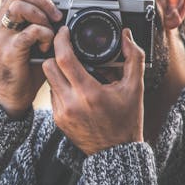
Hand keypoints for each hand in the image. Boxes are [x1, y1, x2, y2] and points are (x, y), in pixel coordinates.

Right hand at [0, 0, 65, 118]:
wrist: (13, 95)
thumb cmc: (26, 65)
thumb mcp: (35, 37)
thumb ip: (44, 21)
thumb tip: (68, 8)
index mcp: (5, 14)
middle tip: (56, 14)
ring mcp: (1, 35)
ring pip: (18, 7)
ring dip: (41, 15)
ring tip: (51, 30)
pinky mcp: (9, 51)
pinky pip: (28, 32)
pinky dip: (43, 35)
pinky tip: (47, 46)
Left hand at [42, 27, 144, 154]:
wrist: (116, 152)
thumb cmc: (127, 120)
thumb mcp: (135, 88)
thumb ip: (133, 58)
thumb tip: (127, 36)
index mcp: (89, 93)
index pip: (63, 58)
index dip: (61, 40)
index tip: (64, 31)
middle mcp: (71, 103)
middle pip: (48, 66)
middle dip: (56, 54)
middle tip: (68, 49)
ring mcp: (61, 113)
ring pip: (49, 80)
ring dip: (58, 71)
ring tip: (76, 70)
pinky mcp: (58, 120)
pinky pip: (52, 94)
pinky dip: (61, 87)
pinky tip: (76, 88)